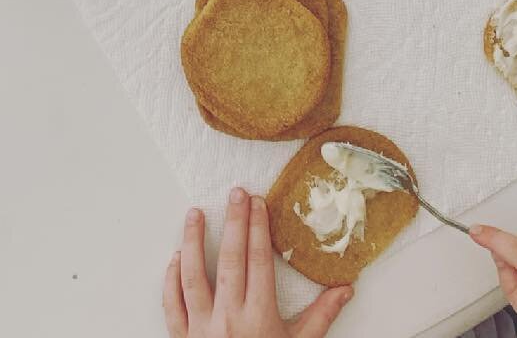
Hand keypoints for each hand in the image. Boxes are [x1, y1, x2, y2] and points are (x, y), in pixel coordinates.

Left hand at [165, 189, 352, 337]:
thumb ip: (321, 317)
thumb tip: (345, 288)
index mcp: (260, 317)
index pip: (259, 261)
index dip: (258, 228)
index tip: (258, 202)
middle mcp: (229, 319)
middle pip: (229, 259)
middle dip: (233, 222)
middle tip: (235, 193)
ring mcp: (202, 328)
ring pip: (193, 274)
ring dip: (192, 240)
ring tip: (195, 213)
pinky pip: (173, 304)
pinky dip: (171, 279)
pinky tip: (175, 257)